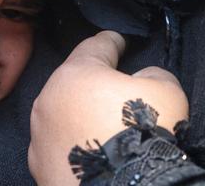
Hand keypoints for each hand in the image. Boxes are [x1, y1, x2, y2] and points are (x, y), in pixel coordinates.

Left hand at [28, 31, 188, 185]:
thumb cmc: (144, 136)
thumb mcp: (166, 92)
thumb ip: (153, 74)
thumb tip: (141, 77)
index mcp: (76, 73)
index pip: (95, 47)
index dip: (110, 41)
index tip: (117, 40)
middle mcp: (49, 98)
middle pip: (73, 81)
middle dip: (92, 82)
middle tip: (114, 89)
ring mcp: (39, 133)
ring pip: (60, 113)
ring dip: (78, 114)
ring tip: (100, 125)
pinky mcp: (38, 164)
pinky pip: (57, 146)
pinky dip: (71, 145)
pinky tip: (88, 152)